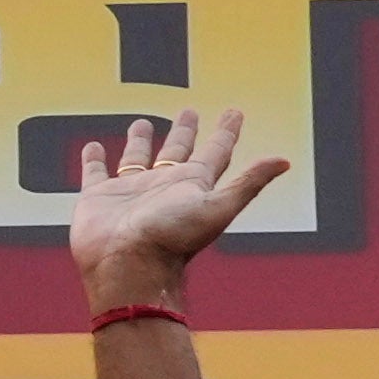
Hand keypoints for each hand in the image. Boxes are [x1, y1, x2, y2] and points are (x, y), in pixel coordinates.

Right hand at [62, 106, 285, 317]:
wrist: (127, 266)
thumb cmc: (172, 240)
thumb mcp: (217, 207)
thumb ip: (248, 183)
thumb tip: (284, 161)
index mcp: (193, 186)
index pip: (216, 153)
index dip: (227, 132)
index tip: (235, 112)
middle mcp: (163, 187)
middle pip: (177, 152)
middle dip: (185, 131)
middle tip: (188, 111)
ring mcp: (130, 191)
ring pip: (137, 158)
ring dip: (141, 141)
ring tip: (141, 123)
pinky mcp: (98, 197)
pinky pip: (96, 172)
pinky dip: (93, 160)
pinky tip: (94, 147)